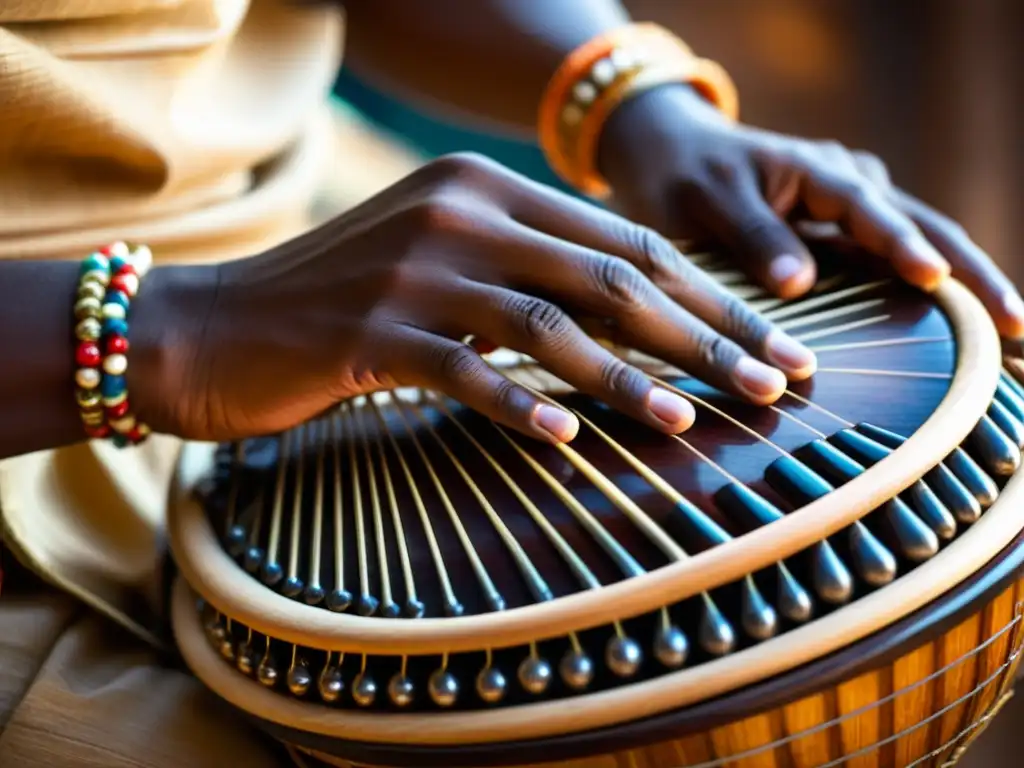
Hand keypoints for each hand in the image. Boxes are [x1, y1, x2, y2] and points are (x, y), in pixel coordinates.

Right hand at [129, 153, 817, 444]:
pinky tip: (567, 442)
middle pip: (609, 278)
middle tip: (771, 386)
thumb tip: (636, 322)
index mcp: (485, 187)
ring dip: (628, 378)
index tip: (772, 344)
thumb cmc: (342, 304)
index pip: (625, 241)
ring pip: (549, 324)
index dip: (710, 296)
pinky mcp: (370, 331)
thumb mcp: (443, 263)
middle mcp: (458, 212)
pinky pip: (464, 370)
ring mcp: (413, 269)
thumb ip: (526, 270)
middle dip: (703, 336)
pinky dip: (519, 405)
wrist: (216, 327)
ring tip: (690, 420)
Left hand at [598, 86, 1023, 338]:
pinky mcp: (850, 231)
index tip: (932, 280)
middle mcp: (851, 184)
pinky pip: (899, 258)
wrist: (674, 154)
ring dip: (966, 285)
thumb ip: (753, 235)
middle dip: (972, 275)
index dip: (904, 246)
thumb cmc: (686, 175)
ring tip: (1008, 335)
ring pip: (925, 244)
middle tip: (1015, 326)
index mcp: (819, 171)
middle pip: (926, 228)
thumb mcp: (708, 199)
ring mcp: (857, 207)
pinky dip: (932, 289)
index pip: (872, 211)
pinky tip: (959, 328)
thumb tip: (801, 283)